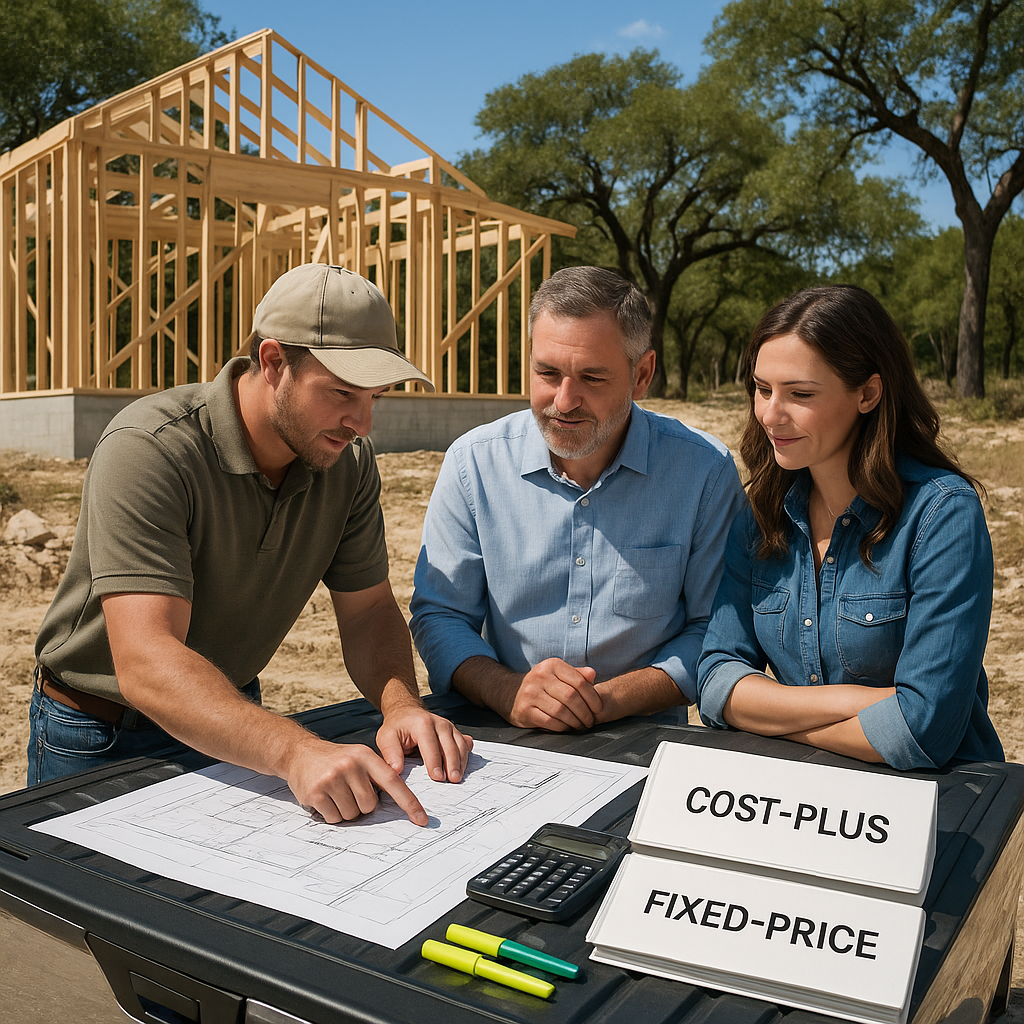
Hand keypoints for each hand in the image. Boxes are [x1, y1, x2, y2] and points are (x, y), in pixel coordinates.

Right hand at [285, 735, 428, 826]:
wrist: (300, 753)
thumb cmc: (336, 760)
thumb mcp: (359, 757)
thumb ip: (376, 776)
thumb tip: (397, 803)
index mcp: (366, 756)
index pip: (393, 782)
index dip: (409, 802)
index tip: (422, 819)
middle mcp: (350, 765)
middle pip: (369, 805)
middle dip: (361, 804)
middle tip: (348, 790)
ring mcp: (332, 779)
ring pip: (352, 814)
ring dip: (345, 810)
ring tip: (335, 793)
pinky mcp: (316, 793)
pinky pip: (334, 819)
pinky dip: (331, 814)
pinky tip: (324, 798)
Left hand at [376, 706, 473, 782]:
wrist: (406, 712)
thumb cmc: (396, 727)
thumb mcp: (386, 737)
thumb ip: (390, 753)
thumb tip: (396, 770)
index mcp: (422, 724)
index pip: (431, 744)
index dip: (435, 761)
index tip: (438, 777)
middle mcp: (439, 723)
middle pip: (450, 745)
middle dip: (452, 763)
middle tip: (453, 780)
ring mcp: (449, 727)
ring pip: (460, 744)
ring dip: (461, 762)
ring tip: (458, 777)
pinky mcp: (454, 732)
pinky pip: (464, 744)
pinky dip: (465, 756)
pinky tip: (464, 766)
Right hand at [508, 658, 602, 731]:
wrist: (509, 693)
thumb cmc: (540, 685)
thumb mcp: (557, 673)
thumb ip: (576, 674)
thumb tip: (592, 675)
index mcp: (551, 665)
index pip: (579, 681)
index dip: (592, 697)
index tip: (598, 708)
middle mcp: (540, 676)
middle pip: (571, 696)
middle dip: (585, 712)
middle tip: (590, 720)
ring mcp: (531, 693)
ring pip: (561, 710)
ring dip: (575, 721)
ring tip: (580, 725)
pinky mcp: (525, 710)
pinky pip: (549, 721)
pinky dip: (562, 726)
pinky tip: (566, 727)